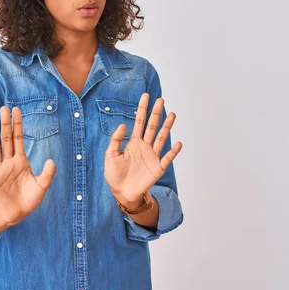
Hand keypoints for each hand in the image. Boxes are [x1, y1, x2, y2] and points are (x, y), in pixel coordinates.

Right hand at [0, 106, 56, 226]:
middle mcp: (8, 162)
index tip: (16, 110)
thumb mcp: (42, 186)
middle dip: (5, 124)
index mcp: (20, 161)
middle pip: (6, 139)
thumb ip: (47, 174)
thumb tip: (51, 161)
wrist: (17, 214)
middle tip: (3, 108)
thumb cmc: (30, 199)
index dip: (17, 125)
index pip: (18, 139)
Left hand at [104, 93, 181, 207]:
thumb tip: (124, 125)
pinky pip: (167, 158)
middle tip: (161, 100)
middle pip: (152, 126)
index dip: (142, 109)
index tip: (146, 96)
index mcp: (133, 142)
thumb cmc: (114, 175)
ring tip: (172, 114)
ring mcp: (152, 156)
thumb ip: (115, 140)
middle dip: (156, 113)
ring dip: (167, 127)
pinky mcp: (157, 168)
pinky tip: (178, 143)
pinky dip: (173, 151)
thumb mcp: (110, 155)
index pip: (139, 122)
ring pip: (161, 138)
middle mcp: (144, 146)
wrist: (121, 192)